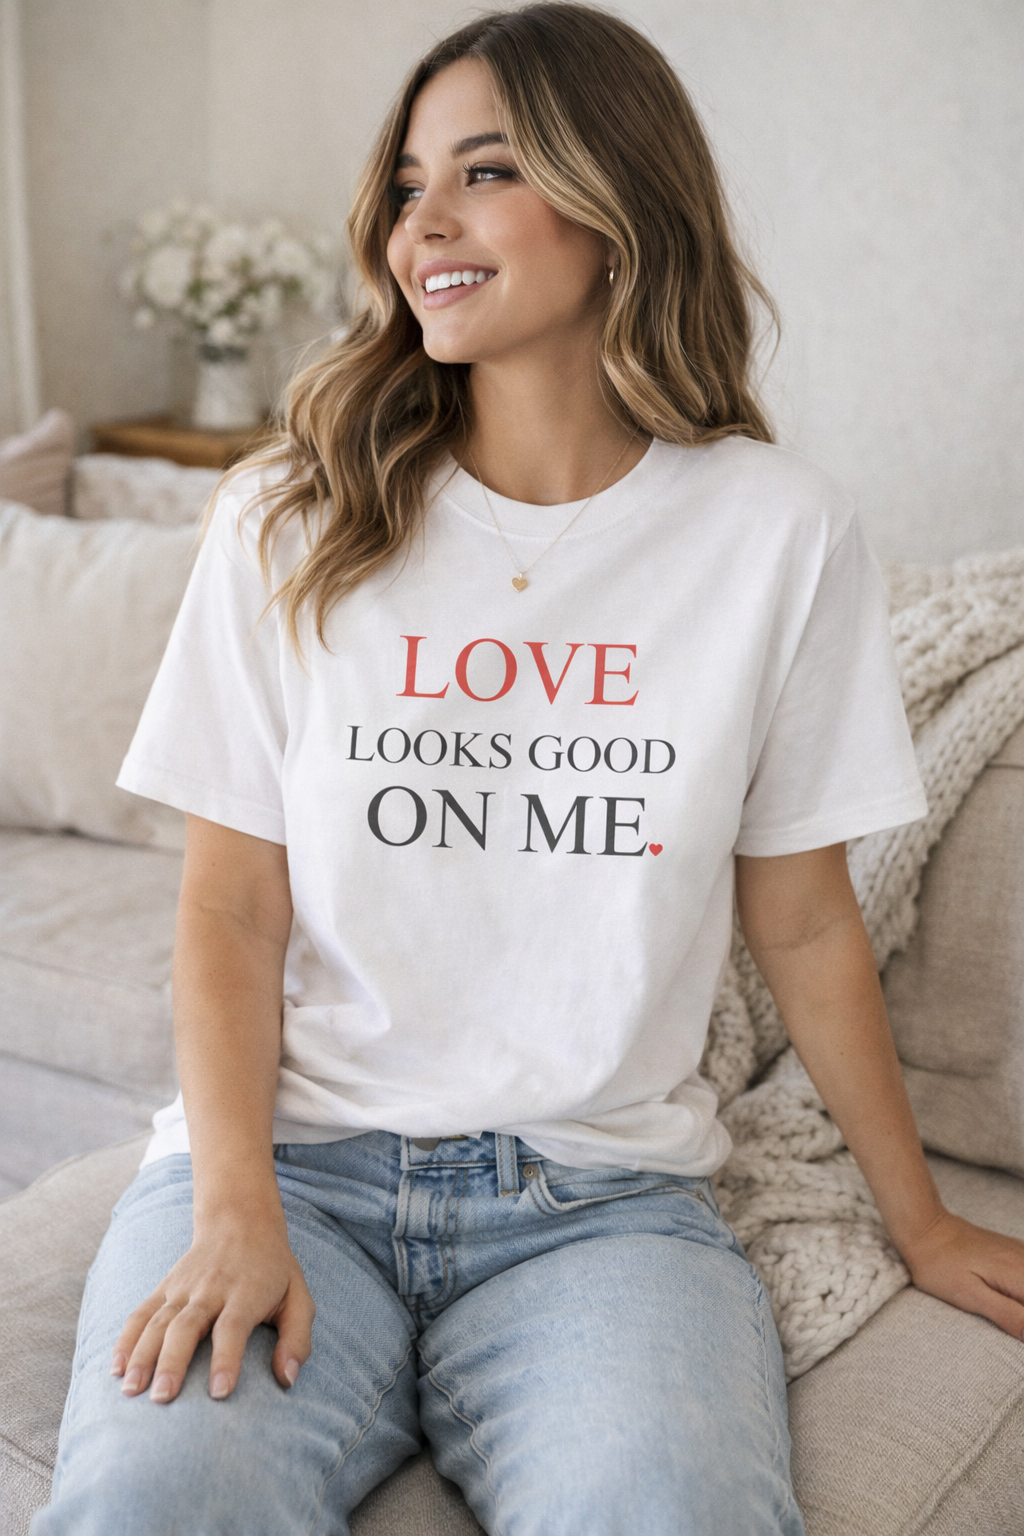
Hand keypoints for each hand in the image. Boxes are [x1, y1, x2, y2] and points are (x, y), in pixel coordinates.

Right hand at [110, 1206, 314, 1403]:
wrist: (241, 1221)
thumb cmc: (274, 1271)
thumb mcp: (299, 1298)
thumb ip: (298, 1339)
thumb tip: (288, 1379)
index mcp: (246, 1292)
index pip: (232, 1327)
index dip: (226, 1359)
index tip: (218, 1392)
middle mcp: (211, 1288)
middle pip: (187, 1325)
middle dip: (173, 1362)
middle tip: (162, 1398)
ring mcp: (183, 1287)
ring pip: (159, 1321)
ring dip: (142, 1354)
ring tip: (131, 1390)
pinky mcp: (165, 1287)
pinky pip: (141, 1313)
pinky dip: (126, 1339)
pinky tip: (115, 1368)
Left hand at [902, 1209, 1023, 1339]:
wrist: (925, 1226)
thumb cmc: (940, 1265)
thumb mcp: (969, 1296)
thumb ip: (1009, 1316)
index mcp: (1021, 1276)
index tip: (1014, 1327)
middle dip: (1021, 1314)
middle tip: (1001, 1316)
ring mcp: (1022, 1253)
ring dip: (1020, 1303)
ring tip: (999, 1308)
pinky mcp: (1015, 1251)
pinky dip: (1021, 1292)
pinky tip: (1010, 1299)